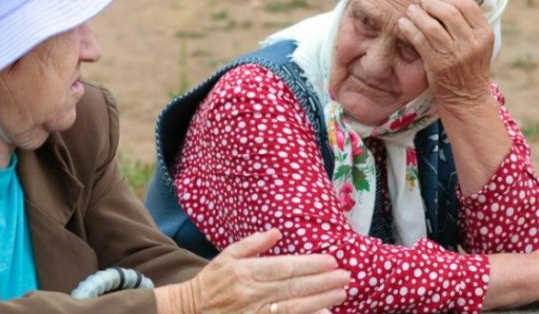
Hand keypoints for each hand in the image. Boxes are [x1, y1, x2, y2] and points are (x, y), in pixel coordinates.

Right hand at [191, 229, 348, 313]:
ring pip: (295, 307)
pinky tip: (323, 312)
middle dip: (323, 281)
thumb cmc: (212, 281)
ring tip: (342, 293)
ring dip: (321, 300)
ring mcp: (257, 312)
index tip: (331, 260)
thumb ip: (253, 244)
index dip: (310, 264)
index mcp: (247, 272)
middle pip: (295, 287)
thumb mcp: (227, 255)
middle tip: (346, 276)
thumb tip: (276, 232)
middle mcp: (253, 293)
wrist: (192, 311)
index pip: (285, 267)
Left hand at [398, 0, 494, 112]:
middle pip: (448, 12)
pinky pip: (420, 41)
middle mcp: (472, 43)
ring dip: (417, 15)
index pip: (467, 4)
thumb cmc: (470, 67)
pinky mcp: (437, 64)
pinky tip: (403, 24)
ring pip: (432, 26)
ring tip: (410, 10)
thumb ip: (468, 24)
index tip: (439, 1)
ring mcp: (455, 54)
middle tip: (421, 2)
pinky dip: (409, 29)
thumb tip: (446, 1)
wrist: (467, 97)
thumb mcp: (479, 44)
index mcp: (484, 34)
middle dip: (431, 4)